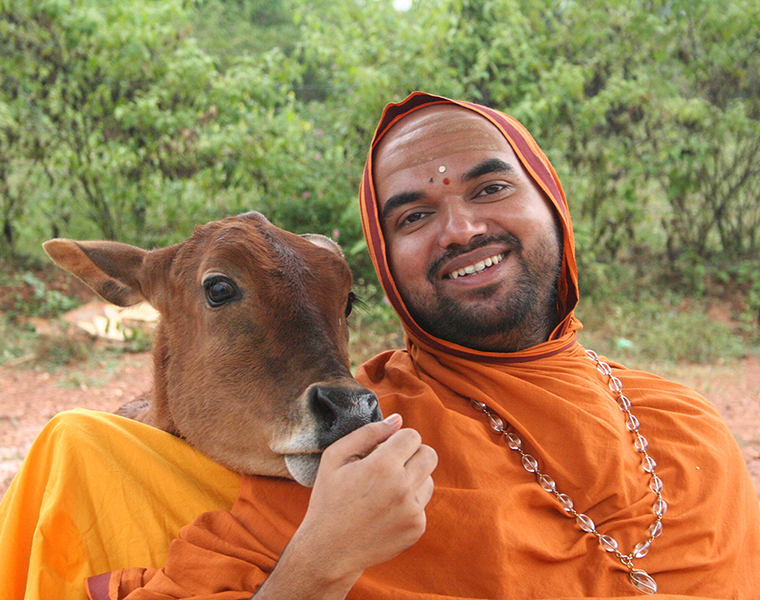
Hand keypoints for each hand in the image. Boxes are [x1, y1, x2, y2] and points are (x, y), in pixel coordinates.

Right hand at [255, 414, 436, 599]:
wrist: (328, 550)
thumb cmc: (328, 498)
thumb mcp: (335, 457)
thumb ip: (368, 433)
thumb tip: (397, 420)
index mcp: (383, 466)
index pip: (412, 436)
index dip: (398, 438)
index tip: (385, 448)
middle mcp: (403, 488)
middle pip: (429, 455)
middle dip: (413, 453)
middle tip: (392, 463)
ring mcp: (412, 511)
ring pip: (429, 479)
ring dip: (412, 478)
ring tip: (385, 490)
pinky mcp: (416, 528)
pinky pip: (422, 503)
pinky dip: (408, 502)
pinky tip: (385, 510)